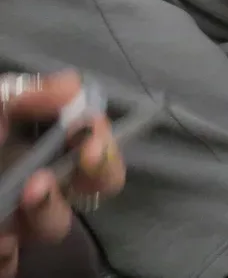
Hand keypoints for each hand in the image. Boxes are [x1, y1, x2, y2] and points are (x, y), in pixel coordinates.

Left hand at [0, 72, 126, 277]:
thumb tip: (73, 84)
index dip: (103, 141)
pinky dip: (7, 253)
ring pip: (55, 226)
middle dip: (94, 176)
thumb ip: (23, 94)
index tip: (90, 136)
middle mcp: (35, 180)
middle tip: (67, 168)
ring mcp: (13, 220)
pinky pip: (13, 263)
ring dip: (47, 212)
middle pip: (96, 186)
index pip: (92, 145)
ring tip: (23, 197)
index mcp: (36, 144)